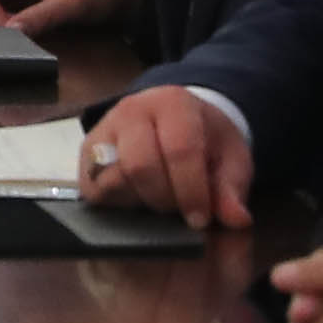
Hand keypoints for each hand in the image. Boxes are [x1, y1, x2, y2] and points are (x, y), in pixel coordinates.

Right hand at [81, 85, 257, 223]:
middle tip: (179, 211)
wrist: (178, 121)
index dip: (191, 191)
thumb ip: (232, 189)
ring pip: (112, 179)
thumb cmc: (206, 141)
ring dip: (139, 202)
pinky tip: (138, 201)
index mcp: (173, 103)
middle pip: (140, 166)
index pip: (180, 150)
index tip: (201, 219)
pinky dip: (117, 204)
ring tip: (160, 204)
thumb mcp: (230, 160)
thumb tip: (236, 219)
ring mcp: (103, 130)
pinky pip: (93, 189)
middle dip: (164, 199)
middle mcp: (131, 110)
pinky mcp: (86, 154)